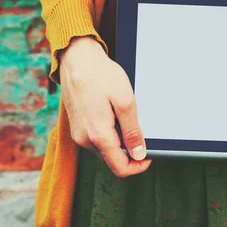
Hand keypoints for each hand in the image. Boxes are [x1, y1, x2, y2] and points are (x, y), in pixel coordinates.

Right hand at [59, 36, 151, 177]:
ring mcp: (78, 134)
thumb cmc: (100, 75)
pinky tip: (114, 117)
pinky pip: (96, 140)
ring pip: (105, 151)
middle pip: (112, 161)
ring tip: (126, 121)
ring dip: (119, 143)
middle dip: (130, 154)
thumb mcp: (125, 102)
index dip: (139, 166)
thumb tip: (139, 154)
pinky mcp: (77, 127)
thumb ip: (132, 131)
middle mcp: (84, 140)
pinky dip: (109, 135)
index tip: (149, 155)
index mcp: (98, 135)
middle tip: (142, 135)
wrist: (76, 59)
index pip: (120, 168)